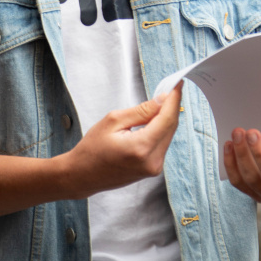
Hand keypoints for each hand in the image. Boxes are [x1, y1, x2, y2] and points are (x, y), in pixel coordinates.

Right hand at [61, 83, 182, 198]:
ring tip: (157, 104)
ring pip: (168, 135)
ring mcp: (154, 168)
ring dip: (165, 118)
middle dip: (171, 106)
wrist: (83, 176)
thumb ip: (141, 110)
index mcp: (141, 147)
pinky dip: (160, 130)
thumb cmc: (92, 149)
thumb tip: (162, 100)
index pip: (167, 119)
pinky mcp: (153, 170)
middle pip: (171, 127)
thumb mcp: (113, 121)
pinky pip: (162, 144)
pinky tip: (153, 121)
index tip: (178, 84)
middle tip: (169, 89)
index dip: (174, 99)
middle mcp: (152, 161)